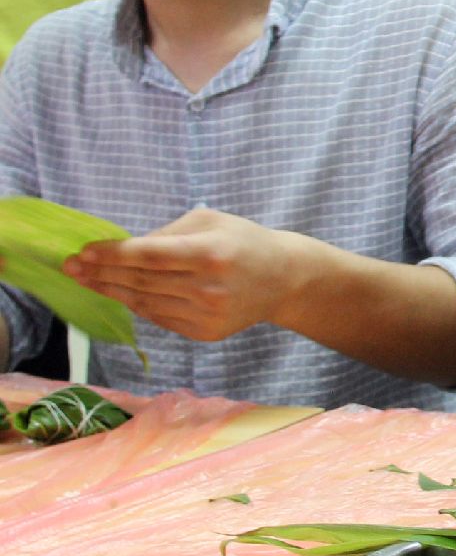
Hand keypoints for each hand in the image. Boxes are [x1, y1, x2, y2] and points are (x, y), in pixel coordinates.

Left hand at [63, 208, 310, 341]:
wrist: (284, 279)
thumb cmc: (243, 241)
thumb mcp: (210, 222)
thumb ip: (167, 234)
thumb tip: (123, 250)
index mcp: (210, 253)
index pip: (149, 255)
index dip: (113, 255)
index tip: (83, 252)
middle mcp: (208, 288)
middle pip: (141, 281)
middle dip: (101, 273)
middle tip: (71, 267)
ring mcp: (206, 314)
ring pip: (145, 303)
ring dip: (112, 291)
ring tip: (87, 280)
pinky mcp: (205, 333)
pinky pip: (159, 318)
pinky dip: (138, 305)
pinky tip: (122, 293)